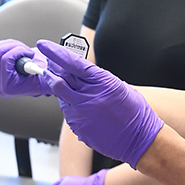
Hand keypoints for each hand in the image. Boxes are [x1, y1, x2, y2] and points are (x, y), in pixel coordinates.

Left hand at [0, 39, 52, 96]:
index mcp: (8, 87)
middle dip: (12, 46)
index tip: (31, 54)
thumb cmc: (46, 78)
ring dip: (6, 45)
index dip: (19, 51)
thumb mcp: (45, 72)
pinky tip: (10, 49)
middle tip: (25, 50)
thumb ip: (37, 67)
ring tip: (20, 49)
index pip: (5, 60)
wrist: (44, 82)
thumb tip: (40, 59)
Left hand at [38, 40, 163, 168]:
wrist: (140, 139)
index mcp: (101, 81)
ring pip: (60, 95)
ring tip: (61, 82)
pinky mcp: (79, 128)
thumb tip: (79, 72)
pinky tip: (76, 104)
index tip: (44, 45)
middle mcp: (89, 96)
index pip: (72, 62)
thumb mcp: (118, 86)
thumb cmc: (135, 112)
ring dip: (58, 87)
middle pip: (60, 78)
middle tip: (47, 63)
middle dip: (51, 69)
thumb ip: (97, 79)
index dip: (55, 52)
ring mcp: (82, 113)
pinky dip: (68, 105)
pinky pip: (67, 112)